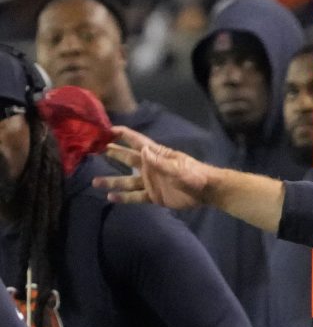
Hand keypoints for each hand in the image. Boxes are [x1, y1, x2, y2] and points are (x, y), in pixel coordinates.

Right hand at [93, 126, 212, 209]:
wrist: (206, 192)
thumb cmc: (194, 175)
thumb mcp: (178, 168)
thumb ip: (160, 162)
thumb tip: (142, 150)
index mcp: (156, 155)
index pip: (136, 141)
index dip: (122, 134)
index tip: (105, 129)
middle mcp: (149, 167)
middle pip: (126, 158)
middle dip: (111, 153)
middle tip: (92, 150)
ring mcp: (150, 182)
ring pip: (126, 180)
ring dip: (111, 180)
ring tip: (95, 181)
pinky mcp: (153, 196)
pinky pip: (135, 196)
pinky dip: (123, 197)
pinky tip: (110, 197)